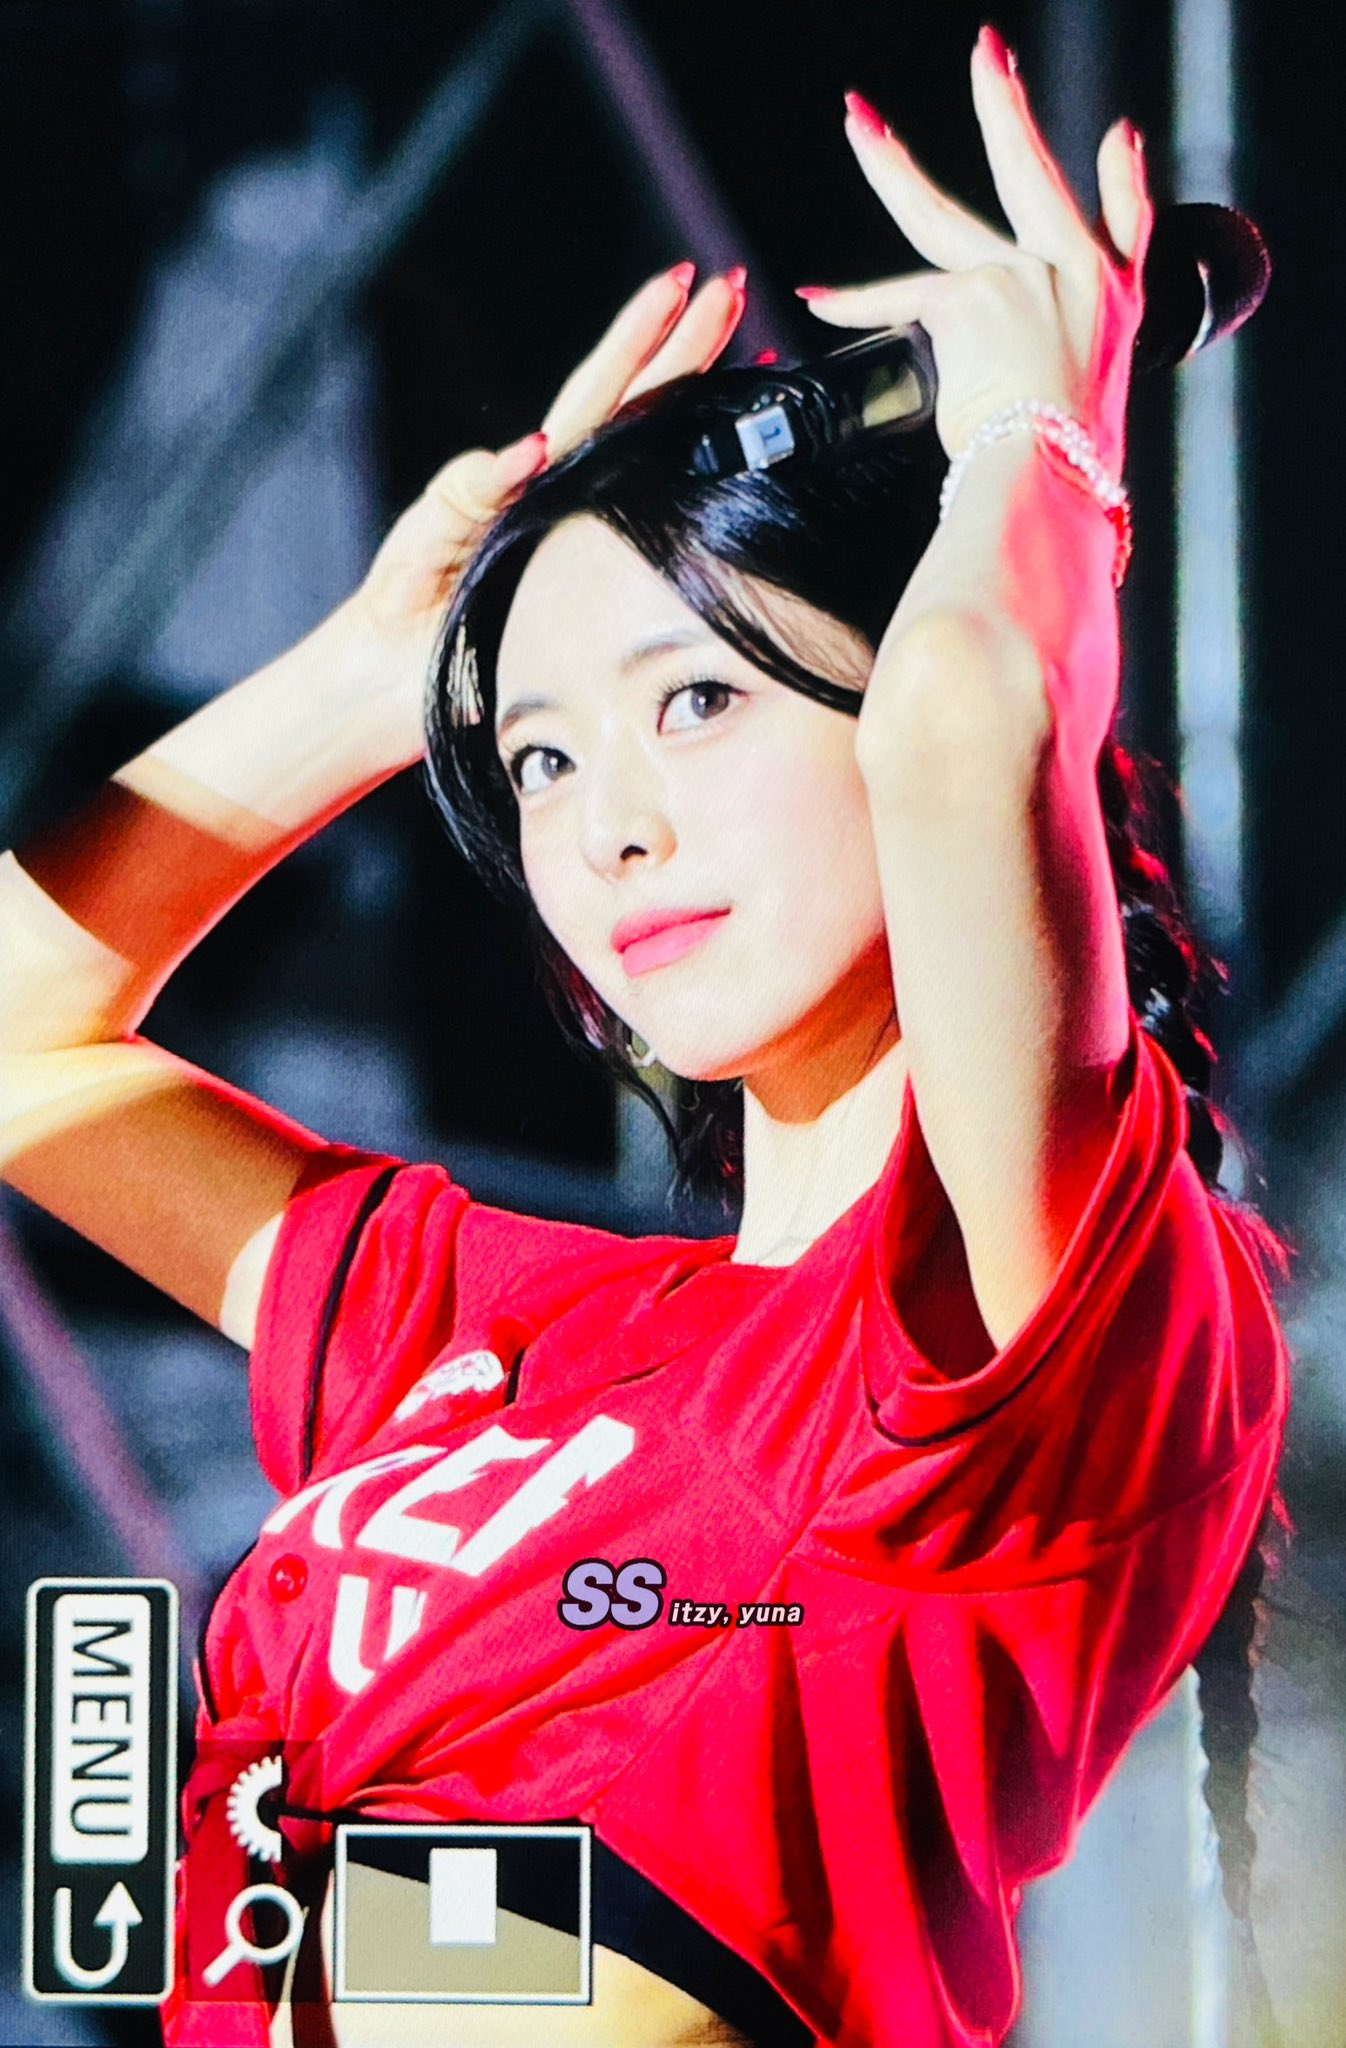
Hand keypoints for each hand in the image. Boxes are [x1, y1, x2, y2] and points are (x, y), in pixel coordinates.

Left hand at [348, 263, 747, 671]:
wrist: (393, 682)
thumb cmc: (402, 609)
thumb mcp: (424, 537)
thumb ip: (467, 492)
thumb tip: (535, 448)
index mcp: (532, 477)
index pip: (598, 394)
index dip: (638, 341)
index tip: (680, 286)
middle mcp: (569, 499)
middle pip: (639, 408)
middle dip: (687, 348)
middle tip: (731, 291)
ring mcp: (587, 540)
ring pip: (655, 457)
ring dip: (702, 405)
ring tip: (751, 355)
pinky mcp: (599, 592)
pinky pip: (657, 534)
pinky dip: (698, 492)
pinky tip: (736, 467)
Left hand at [797, 27, 1151, 477]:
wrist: (1049, 470)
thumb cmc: (1064, 461)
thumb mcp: (1082, 411)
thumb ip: (1054, 376)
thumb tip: (1017, 386)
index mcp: (1110, 304)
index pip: (1128, 227)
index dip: (1122, 178)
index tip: (1117, 138)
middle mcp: (1072, 274)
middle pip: (1029, 176)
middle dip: (1003, 107)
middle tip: (986, 52)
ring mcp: (1020, 275)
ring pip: (939, 216)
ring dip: (891, 164)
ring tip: (859, 123)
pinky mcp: (968, 295)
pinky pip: (895, 296)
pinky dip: (852, 304)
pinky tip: (817, 300)